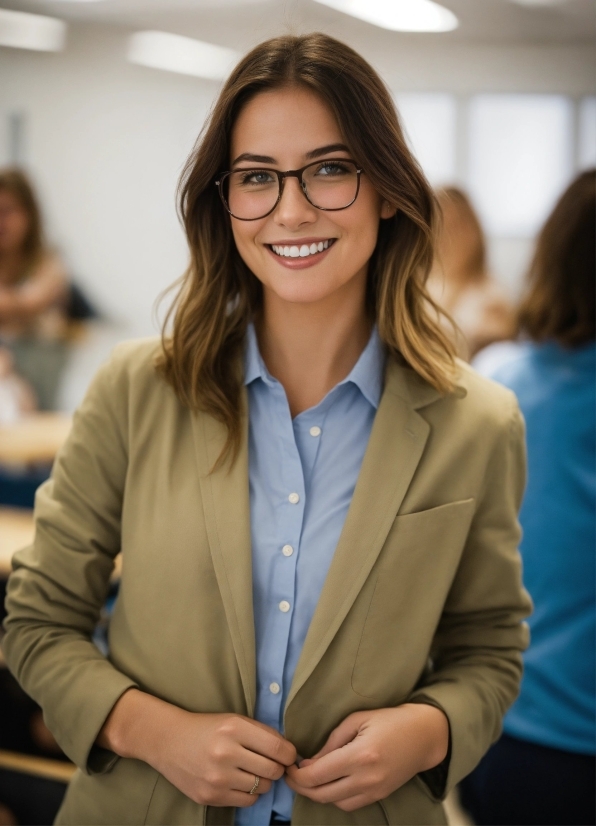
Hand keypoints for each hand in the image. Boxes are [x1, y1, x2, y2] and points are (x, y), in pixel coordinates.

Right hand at [99, 689, 296, 807]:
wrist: (168, 740)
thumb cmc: (207, 727)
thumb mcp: (234, 720)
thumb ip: (262, 733)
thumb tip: (290, 753)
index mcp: (235, 729)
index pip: (279, 748)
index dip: (290, 754)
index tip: (288, 755)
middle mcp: (226, 753)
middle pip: (273, 770)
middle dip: (277, 768)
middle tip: (270, 763)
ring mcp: (217, 778)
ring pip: (262, 788)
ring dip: (263, 781)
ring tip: (252, 771)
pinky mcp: (210, 796)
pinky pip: (246, 801)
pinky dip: (249, 793)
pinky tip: (240, 781)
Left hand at [285, 703, 448, 812]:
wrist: (423, 736)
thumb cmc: (390, 720)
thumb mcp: (357, 720)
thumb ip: (332, 742)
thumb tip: (310, 761)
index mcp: (359, 755)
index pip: (317, 775)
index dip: (297, 775)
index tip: (288, 767)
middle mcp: (366, 778)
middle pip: (322, 794)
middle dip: (301, 787)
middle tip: (291, 775)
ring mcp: (374, 791)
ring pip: (334, 803)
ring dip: (317, 794)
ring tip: (308, 778)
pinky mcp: (379, 796)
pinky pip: (349, 805)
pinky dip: (334, 798)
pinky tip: (329, 784)